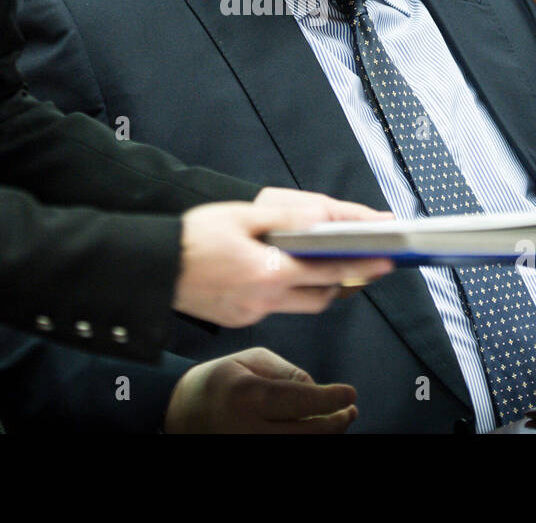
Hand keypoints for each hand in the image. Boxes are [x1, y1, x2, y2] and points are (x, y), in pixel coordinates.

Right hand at [164, 347, 357, 432]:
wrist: (183, 412)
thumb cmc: (220, 381)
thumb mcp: (251, 360)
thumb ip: (287, 372)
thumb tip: (317, 391)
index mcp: (248, 395)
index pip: (302, 400)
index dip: (332, 398)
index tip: (350, 393)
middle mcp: (248, 428)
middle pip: (308, 432)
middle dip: (336, 422)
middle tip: (350, 410)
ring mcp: (249, 448)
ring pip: (301, 446)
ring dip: (326, 436)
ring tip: (340, 420)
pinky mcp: (250, 456)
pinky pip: (287, 451)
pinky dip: (306, 441)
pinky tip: (317, 431)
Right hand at [173, 188, 393, 327]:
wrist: (150, 268)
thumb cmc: (191, 237)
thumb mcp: (241, 216)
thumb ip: (285, 217)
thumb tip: (322, 218)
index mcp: (268, 272)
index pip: (328, 271)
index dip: (361, 266)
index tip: (385, 260)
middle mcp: (264, 300)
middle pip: (320, 297)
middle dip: (344, 282)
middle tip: (363, 266)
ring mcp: (251, 314)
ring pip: (298, 306)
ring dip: (317, 289)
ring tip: (327, 267)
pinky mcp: (238, 319)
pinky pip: (274, 308)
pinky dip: (287, 293)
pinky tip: (282, 274)